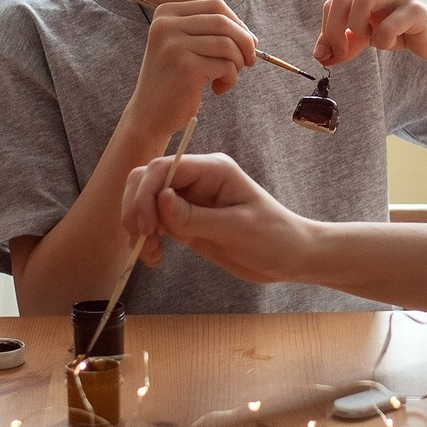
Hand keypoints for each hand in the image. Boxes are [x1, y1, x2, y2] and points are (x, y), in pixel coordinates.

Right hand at [119, 152, 313, 282]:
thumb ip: (195, 216)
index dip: (146, 194)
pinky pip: (155, 223)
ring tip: (151, 255)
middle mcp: (197, 179)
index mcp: (212, 170)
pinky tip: (155, 258)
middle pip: (147, 180)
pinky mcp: (186, 221)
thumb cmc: (274, 237)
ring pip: (146, 202)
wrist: (291, 258)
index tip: (145, 228)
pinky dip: (147, 239)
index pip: (164, 168)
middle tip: (141, 241)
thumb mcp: (237, 229)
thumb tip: (160, 200)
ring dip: (139, 227)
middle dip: (136, 208)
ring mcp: (189, 200)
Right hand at [126, 0, 256, 135]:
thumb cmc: (173, 80)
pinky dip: (230, 79)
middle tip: (248, 62)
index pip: (216, 6)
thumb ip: (210, 32)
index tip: (246, 43)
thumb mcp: (184, 46)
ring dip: (237, 64)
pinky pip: (226, 66)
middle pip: (223, 22)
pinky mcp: (185, 67)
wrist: (149, 114)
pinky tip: (218, 89)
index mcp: (166, 13)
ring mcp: (174, 45)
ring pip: (228, 44)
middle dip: (245, 42)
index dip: (239, 24)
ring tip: (227, 78)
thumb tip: (251, 36)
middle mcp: (166, 25)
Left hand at [314, 0, 426, 66]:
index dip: (326, 29)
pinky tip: (391, 43)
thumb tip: (320, 55)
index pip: (335, 0)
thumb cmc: (402, 29)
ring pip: (361, 1)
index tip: (327, 53)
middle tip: (338, 52)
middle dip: (333, 30)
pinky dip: (382, 40)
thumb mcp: (368, 33)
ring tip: (372, 40)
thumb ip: (345, 41)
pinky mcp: (417, 8)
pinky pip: (387, 25)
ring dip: (358, 28)